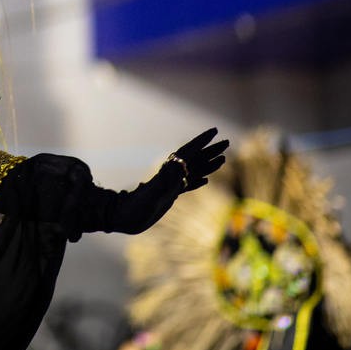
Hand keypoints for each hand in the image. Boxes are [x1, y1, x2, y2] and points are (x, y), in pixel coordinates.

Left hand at [104, 127, 228, 233]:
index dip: (202, 141)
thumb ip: (166, 179)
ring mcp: (170, 186)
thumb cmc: (135, 208)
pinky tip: (205, 181)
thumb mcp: (152, 194)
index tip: (215, 130)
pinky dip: (198, 181)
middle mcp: (170, 176)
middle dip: (210, 149)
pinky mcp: (168, 196)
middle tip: (227, 142)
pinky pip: (187, 185)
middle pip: (194, 159)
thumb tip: (179, 162)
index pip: (188, 152)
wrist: (123, 219)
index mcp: (168, 172)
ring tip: (223, 159)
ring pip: (193, 172)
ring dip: (208, 164)